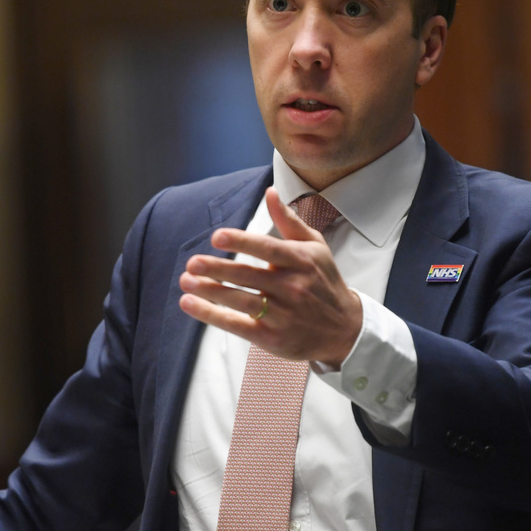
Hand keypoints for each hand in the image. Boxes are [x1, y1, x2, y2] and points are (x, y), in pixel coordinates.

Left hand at [178, 187, 362, 367]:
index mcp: (300, 261)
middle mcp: (292, 287)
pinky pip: (237, 325)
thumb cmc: (324, 282)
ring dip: (209, 291)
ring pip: (240, 301)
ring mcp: (282, 314)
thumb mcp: (315, 246)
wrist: (345, 329)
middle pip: (248, 276)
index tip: (217, 237)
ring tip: (186, 281)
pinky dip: (212, 315)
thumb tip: (270, 192)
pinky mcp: (273, 338)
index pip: (267, 249)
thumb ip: (288, 221)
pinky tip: (191, 304)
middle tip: (192, 263)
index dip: (241, 242)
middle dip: (217, 269)